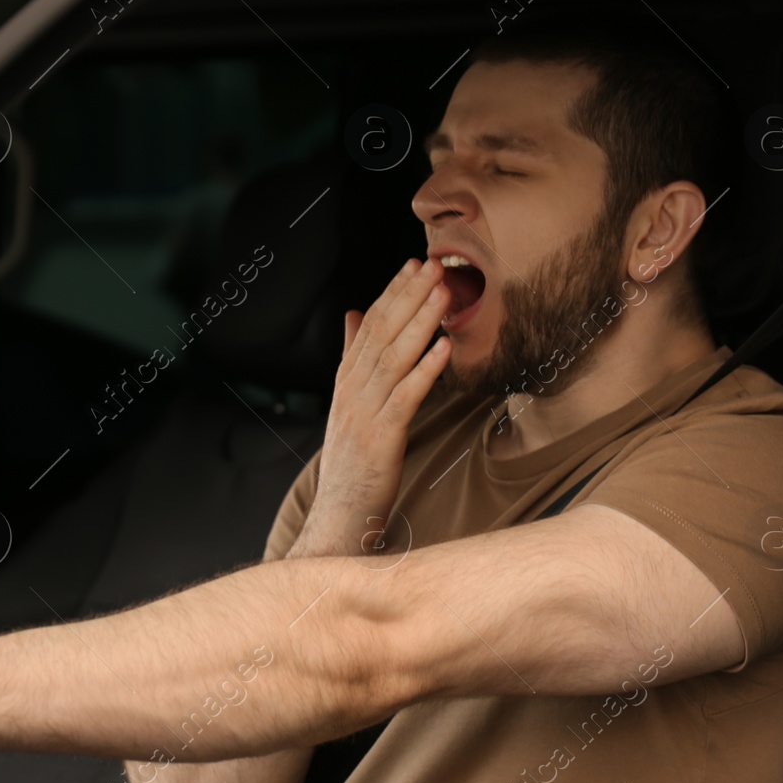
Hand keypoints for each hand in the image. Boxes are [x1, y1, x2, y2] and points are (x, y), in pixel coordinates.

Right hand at [290, 258, 452, 557]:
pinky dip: (425, 371)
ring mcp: (363, 414)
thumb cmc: (352, 465)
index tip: (412, 265)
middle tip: (433, 265)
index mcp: (346, 382)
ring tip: (443, 294)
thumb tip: (354, 315)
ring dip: (420, 323)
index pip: (368, 326)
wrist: (337, 516)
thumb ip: (353, 359)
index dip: (391, 293)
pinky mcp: (381, 439)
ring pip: (394, 358)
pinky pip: (405, 397)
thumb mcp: (349, 405)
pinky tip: (445, 349)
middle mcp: (351, 392)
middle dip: (408, 296)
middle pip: (381, 334)